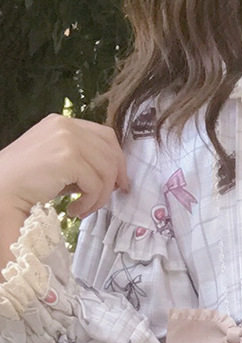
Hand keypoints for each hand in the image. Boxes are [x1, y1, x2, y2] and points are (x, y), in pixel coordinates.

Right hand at [0, 114, 129, 218]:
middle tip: (104, 200)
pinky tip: (75, 210)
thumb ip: (84, 162)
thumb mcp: (60, 163)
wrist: (2, 188)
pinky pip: (96, 185)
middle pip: (111, 153)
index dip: (118, 161)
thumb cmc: (28, 181)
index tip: (119, 183)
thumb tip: (113, 177)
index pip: (105, 136)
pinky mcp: (68, 158)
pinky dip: (90, 202)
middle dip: (113, 181)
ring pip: (107, 171)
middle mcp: (66, 126)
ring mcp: (67, 139)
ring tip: (84, 208)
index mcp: (63, 124)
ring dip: (99, 197)